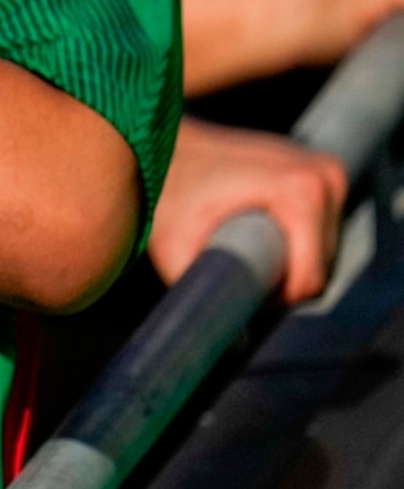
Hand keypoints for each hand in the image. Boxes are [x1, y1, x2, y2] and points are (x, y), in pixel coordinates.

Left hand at [151, 117, 348, 303]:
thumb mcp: (171, 245)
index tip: (232, 287)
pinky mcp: (322, 172)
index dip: (274, 299)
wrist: (161, 139)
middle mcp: (325, 175)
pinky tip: (254, 235)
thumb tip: (225, 349)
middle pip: (321, 266)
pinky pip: (318, 232)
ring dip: (288, 264)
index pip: (311, 279)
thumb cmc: (163, 187)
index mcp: (302, 191)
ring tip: (235, 248)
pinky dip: (293, 244)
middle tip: (227, 267)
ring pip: (322, 252)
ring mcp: (327, 170)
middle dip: (280, 281)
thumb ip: (197, 295)